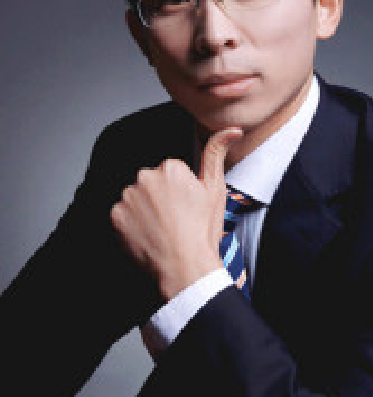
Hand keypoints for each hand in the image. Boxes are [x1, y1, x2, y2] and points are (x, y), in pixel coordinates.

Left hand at [110, 127, 242, 300]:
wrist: (185, 267)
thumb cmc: (202, 231)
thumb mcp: (215, 190)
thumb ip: (217, 153)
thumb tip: (232, 129)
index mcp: (170, 167)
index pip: (169, 174)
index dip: (179, 193)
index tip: (185, 209)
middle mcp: (145, 176)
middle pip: (150, 183)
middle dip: (159, 198)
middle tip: (174, 221)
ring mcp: (128, 197)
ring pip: (135, 199)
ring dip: (144, 210)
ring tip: (161, 230)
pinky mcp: (115, 216)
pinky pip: (122, 215)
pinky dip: (131, 224)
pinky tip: (147, 235)